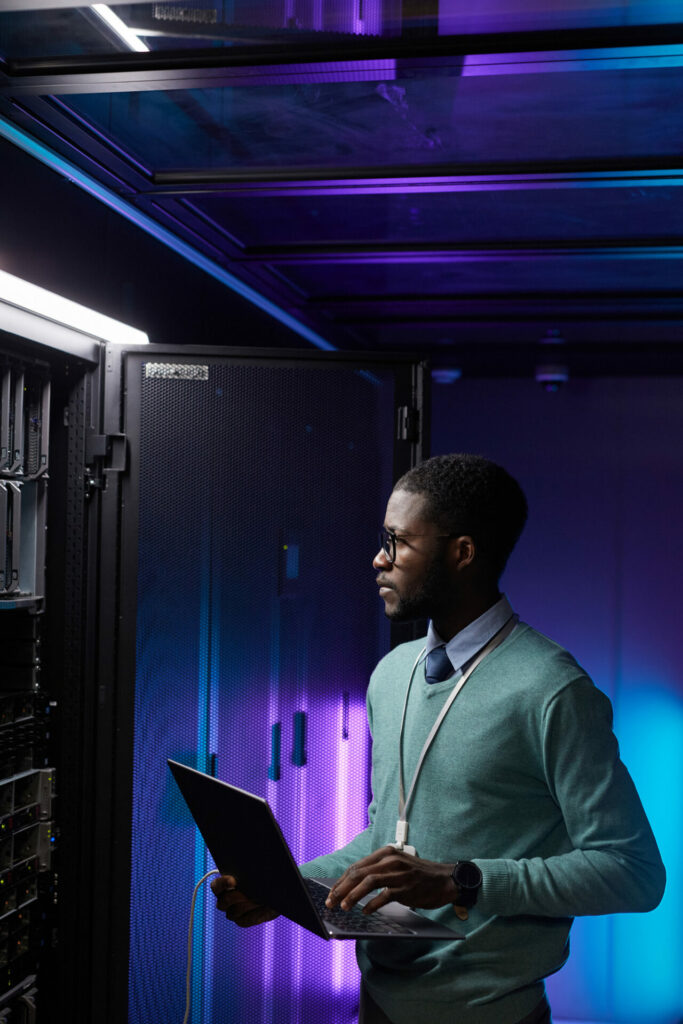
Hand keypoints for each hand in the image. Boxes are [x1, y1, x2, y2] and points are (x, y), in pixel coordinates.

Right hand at [210, 874, 278, 927]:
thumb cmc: (264, 873)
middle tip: (247, 893)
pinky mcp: (244, 920)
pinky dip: (255, 914)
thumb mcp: (257, 868)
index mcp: (224, 884)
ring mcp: (233, 912)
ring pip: (233, 913)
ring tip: (261, 898)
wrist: (275, 887)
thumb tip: (247, 867)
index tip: (233, 881)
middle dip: (235, 897)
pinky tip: (265, 906)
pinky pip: (244, 921)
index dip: (222, 884)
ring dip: (247, 905)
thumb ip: (249, 868)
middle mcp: (225, 900)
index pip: (216, 886)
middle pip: (222, 903)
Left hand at [325, 846, 469, 919]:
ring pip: (368, 882)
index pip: (357, 866)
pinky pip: (385, 895)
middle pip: (359, 873)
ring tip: (344, 907)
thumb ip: (378, 871)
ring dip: (353, 895)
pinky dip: (373, 904)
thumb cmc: (418, 875)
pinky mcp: (407, 887)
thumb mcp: (396, 866)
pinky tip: (366, 911)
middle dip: (341, 888)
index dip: (341, 881)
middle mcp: (390, 860)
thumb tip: (352, 886)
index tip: (332, 893)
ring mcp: (399, 873)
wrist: (445, 879)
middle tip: (331, 902)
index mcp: (385, 853)